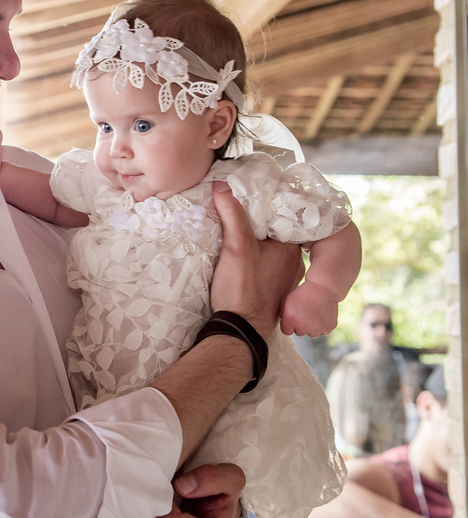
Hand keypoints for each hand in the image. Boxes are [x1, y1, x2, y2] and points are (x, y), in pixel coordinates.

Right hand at [210, 181, 303, 336]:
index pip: (280, 220)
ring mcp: (287, 281)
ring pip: (273, 256)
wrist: (240, 331)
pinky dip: (258, 266)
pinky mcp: (275, 295)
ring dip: (259, 249)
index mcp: (291, 249)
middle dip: (259, 230)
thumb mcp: (235, 246)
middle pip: (276, 238)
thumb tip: (222, 186)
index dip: (263, 211)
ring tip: (238, 242)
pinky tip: (244, 267)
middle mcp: (295, 265)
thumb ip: (231, 214)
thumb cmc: (242, 288)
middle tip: (238, 221)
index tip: (246, 203)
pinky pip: (269, 271)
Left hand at [280, 282, 338, 336]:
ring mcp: (317, 328)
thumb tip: (285, 326)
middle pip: (299, 333)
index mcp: (290, 319)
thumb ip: (284, 316)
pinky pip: (324, 332)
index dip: (289, 325)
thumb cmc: (303, 294)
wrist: (323, 288)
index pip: (286, 331)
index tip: (293, 318)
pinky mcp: (328, 328)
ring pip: (312, 334)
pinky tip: (322, 315)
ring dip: (312, 327)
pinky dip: (323, 326)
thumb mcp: (287, 302)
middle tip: (306, 313)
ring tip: (314, 314)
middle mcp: (303, 326)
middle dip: (301, 325)